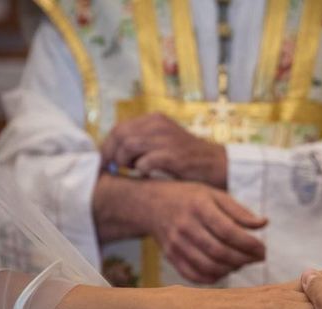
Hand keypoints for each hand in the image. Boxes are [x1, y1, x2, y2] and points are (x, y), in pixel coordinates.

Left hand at [101, 113, 227, 187]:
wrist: (217, 165)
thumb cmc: (187, 158)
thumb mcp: (164, 142)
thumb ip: (142, 143)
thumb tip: (114, 154)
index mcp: (155, 119)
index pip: (119, 128)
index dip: (107, 145)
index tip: (104, 161)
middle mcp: (159, 125)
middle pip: (120, 135)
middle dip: (110, 154)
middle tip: (111, 169)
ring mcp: (166, 139)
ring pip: (128, 146)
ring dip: (124, 162)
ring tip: (131, 170)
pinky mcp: (173, 155)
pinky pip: (144, 162)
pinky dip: (141, 170)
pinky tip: (147, 175)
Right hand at [148, 181, 266, 282]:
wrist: (152, 204)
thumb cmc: (189, 198)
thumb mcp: (214, 194)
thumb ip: (239, 211)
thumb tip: (263, 224)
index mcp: (199, 207)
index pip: (228, 231)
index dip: (249, 243)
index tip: (263, 249)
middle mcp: (185, 226)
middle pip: (219, 252)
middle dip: (244, 259)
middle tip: (258, 258)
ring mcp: (176, 244)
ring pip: (208, 266)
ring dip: (231, 269)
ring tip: (243, 262)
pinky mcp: (171, 257)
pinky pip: (194, 275)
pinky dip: (213, 277)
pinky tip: (224, 269)